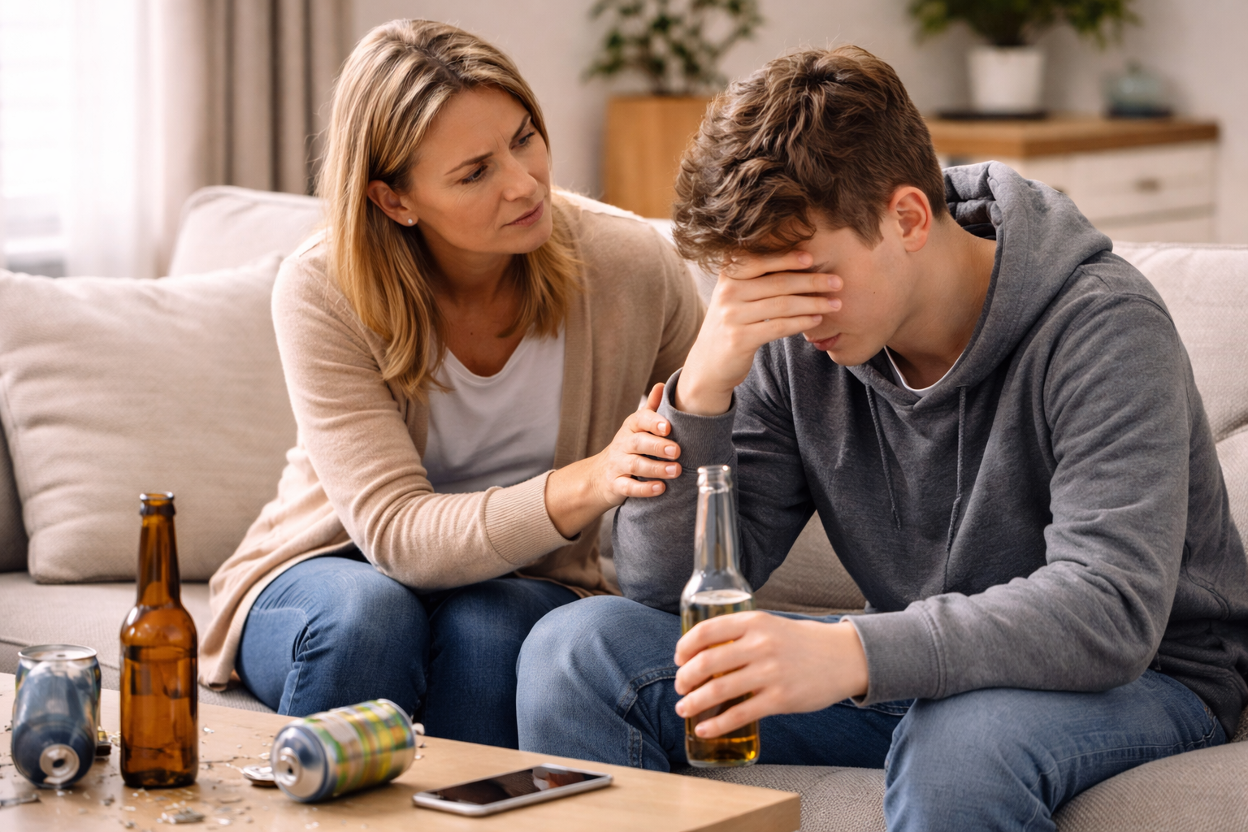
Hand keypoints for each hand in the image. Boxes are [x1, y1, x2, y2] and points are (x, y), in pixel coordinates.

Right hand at [544, 383, 679, 537]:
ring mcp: (618, 465)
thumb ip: (651, 409)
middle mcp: (622, 445)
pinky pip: (628, 487)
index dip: (653, 422)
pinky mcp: (616, 485)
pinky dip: (644, 489)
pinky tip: (660, 489)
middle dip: (658, 446)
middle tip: (677, 451)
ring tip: (675, 471)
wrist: (600, 476)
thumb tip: (662, 386)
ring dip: (656, 468)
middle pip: (638, 443)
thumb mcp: (637, 428)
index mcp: (630, 428)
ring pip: (635, 465)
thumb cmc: (628, 448)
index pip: (639, 420)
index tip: (668, 427)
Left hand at [673, 612, 867, 737]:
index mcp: (754, 622)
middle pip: (706, 662)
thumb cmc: (802, 642)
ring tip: (684, 709)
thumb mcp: (771, 625)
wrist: (844, 657)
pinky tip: (705, 729)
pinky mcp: (780, 699)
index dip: (684, 647)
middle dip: (685, 678)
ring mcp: (770, 673)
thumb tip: (706, 652)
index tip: (678, 658)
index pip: (705, 631)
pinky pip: (739, 714)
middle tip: (680, 687)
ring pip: (718, 689)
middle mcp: (759, 645)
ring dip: (693, 702)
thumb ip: (742, 634)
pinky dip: (716, 724)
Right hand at [675, 251, 841, 415]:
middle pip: (777, 282)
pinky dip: (801, 322)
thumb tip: (801, 259)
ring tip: (835, 303)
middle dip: (811, 281)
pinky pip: (778, 327)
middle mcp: (728, 292)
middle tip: (837, 281)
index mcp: (728, 275)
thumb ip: (758, 278)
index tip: (812, 257)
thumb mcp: (736, 295)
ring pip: (782, 305)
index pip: (760, 260)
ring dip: (813, 303)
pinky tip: (816, 319)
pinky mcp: (740, 339)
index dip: (787, 257)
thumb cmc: (732, 323)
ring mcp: (732, 316)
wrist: (708, 363)